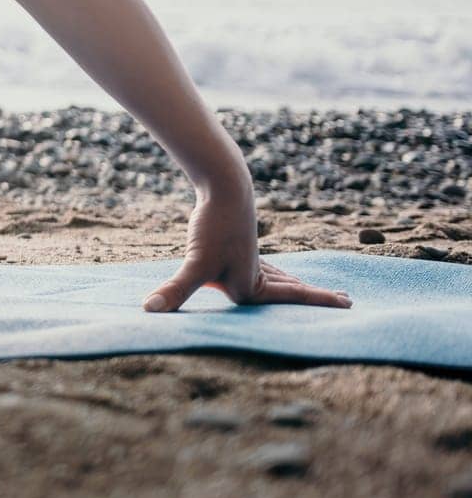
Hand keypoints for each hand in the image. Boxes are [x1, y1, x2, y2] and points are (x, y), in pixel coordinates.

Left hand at [142, 177, 352, 312]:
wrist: (223, 186)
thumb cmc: (213, 227)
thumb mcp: (194, 263)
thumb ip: (176, 290)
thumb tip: (149, 311)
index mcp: (250, 287)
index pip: (290, 300)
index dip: (319, 301)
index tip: (348, 302)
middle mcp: (254, 274)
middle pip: (289, 290)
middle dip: (315, 297)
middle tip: (348, 299)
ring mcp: (249, 257)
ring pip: (278, 276)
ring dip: (296, 284)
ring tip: (312, 288)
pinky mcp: (240, 243)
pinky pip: (263, 264)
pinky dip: (274, 272)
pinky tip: (269, 270)